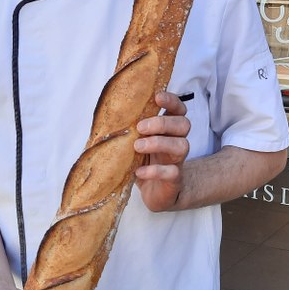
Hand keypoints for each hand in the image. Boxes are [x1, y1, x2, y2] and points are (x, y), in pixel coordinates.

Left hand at [134, 91, 190, 210]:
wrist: (155, 193)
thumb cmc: (144, 162)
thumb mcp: (136, 142)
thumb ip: (131, 129)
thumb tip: (105, 118)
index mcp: (169, 130)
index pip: (179, 109)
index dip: (172, 101)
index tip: (157, 97)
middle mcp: (177, 141)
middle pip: (183, 124)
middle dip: (162, 122)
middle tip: (140, 127)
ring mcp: (178, 161)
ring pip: (182, 145)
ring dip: (159, 143)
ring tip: (138, 147)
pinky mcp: (175, 179)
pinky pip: (172, 172)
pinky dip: (155, 171)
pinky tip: (139, 172)